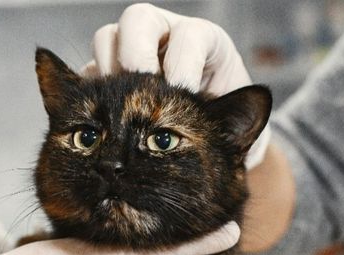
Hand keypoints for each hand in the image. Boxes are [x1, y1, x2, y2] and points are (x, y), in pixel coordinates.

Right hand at [86, 3, 269, 168]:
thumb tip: (255, 107)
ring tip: (119, 105)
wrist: (201, 146)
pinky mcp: (107, 74)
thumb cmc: (223, 130)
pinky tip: (103, 117)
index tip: (185, 91)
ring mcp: (130, 53)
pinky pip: (88, 72)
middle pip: (139, 20)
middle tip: (142, 87)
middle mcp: (164, 37)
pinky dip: (93, 91)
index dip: (185, 61)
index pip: (190, 36)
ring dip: (109, 70)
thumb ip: (243, 121)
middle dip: (138, 52)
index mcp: (203, 42)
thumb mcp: (237, 127)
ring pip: (108, 39)